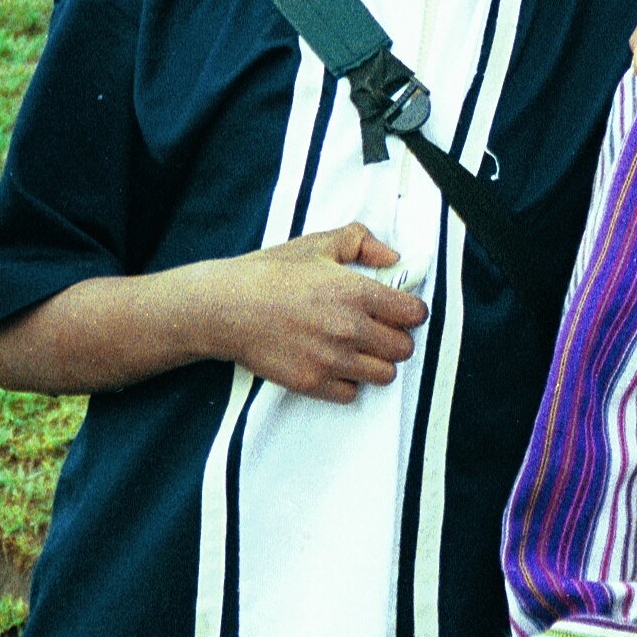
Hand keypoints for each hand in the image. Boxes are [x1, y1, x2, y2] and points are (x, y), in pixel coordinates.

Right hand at [209, 223, 428, 401]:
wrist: (223, 308)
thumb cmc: (269, 274)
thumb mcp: (316, 245)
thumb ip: (361, 242)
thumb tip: (393, 258)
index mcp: (356, 292)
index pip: (414, 314)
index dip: (410, 312)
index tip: (399, 311)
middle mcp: (349, 328)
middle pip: (404, 348)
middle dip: (395, 339)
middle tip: (376, 332)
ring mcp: (331, 359)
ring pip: (385, 375)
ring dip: (376, 363)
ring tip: (357, 350)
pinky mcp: (311, 382)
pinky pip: (352, 393)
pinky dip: (348, 383)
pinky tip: (334, 365)